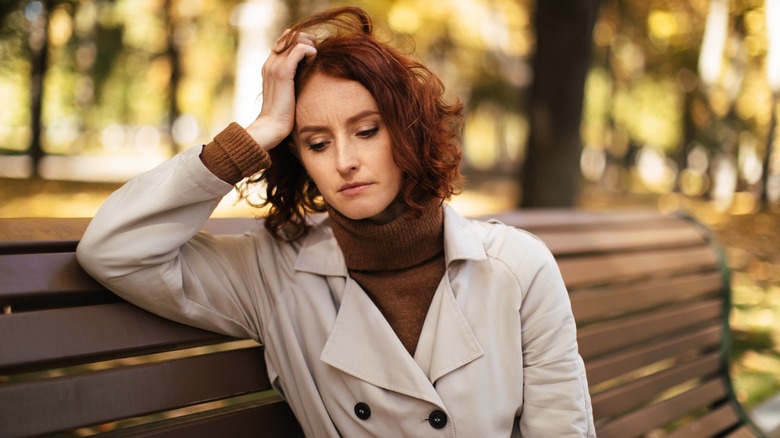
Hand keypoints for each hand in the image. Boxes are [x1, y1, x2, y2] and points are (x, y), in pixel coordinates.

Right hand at [245, 30, 316, 149]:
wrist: (272, 126)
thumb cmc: (283, 115)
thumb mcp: (288, 93)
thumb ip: (293, 80)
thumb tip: (308, 74)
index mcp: (270, 66)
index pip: (284, 40)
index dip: (300, 41)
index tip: (311, 55)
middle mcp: (270, 62)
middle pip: (289, 35)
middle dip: (307, 40)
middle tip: (316, 54)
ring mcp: (275, 66)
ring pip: (295, 39)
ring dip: (310, 45)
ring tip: (315, 59)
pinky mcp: (283, 72)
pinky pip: (300, 49)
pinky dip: (310, 51)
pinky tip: (313, 63)